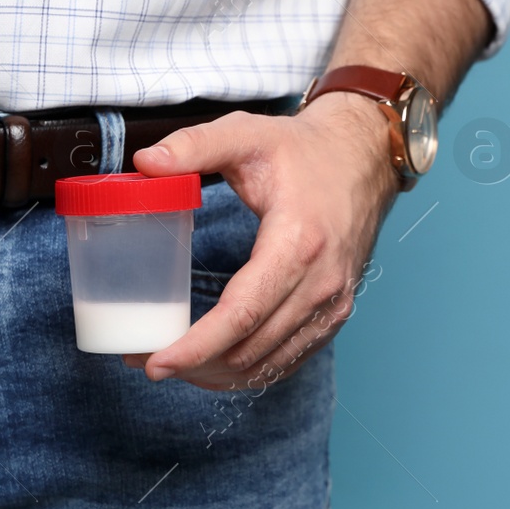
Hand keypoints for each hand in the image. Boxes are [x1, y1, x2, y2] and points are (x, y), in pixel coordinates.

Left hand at [124, 92, 399, 390]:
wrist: (364, 157)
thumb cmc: (304, 149)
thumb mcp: (246, 134)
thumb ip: (194, 145)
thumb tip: (144, 161)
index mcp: (297, 243)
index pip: (241, 314)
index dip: (196, 346)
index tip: (157, 362)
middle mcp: (321, 283)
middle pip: (250, 348)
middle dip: (194, 364)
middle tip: (145, 362)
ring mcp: (333, 303)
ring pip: (268, 363)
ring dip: (217, 374)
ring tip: (172, 367)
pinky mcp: (335, 313)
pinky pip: (288, 359)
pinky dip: (249, 372)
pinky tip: (214, 370)